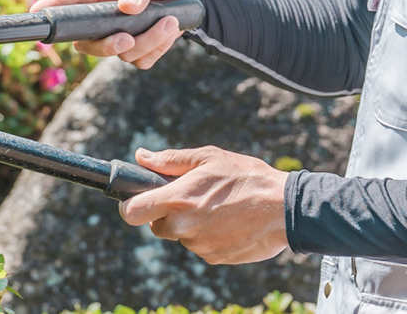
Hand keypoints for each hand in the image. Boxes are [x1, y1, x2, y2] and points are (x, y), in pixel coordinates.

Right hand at [29, 0, 194, 68]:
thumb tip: (127, 8)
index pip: (72, 1)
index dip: (53, 6)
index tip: (35, 12)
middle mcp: (104, 18)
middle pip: (87, 43)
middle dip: (107, 46)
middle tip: (128, 38)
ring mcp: (119, 35)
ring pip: (121, 54)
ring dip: (149, 41)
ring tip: (170, 21)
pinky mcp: (138, 50)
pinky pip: (142, 61)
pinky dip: (160, 48)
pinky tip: (170, 29)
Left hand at [119, 146, 289, 264]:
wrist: (285, 208)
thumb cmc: (246, 177)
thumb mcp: (208, 157)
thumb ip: (170, 160)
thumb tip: (141, 156)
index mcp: (177, 199)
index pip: (132, 212)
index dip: (130, 206)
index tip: (137, 201)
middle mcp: (184, 226)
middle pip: (156, 226)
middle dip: (166, 214)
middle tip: (190, 198)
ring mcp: (199, 245)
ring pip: (180, 236)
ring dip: (190, 225)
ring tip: (216, 208)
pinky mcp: (214, 258)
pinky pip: (200, 247)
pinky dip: (208, 236)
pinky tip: (227, 222)